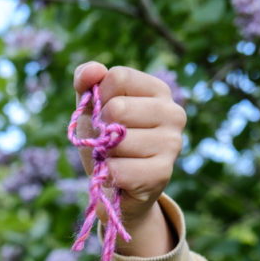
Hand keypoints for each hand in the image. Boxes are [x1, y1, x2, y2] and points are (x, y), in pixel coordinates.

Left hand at [73, 62, 185, 255]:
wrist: (115, 189)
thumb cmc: (106, 144)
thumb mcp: (91, 109)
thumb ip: (86, 83)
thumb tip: (92, 70)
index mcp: (158, 91)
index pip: (118, 77)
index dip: (99, 98)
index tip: (104, 116)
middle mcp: (173, 113)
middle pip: (117, 108)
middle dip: (102, 130)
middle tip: (109, 144)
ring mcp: (172, 144)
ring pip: (117, 140)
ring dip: (105, 155)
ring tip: (115, 160)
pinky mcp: (163, 173)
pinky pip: (119, 169)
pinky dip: (108, 175)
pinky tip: (118, 178)